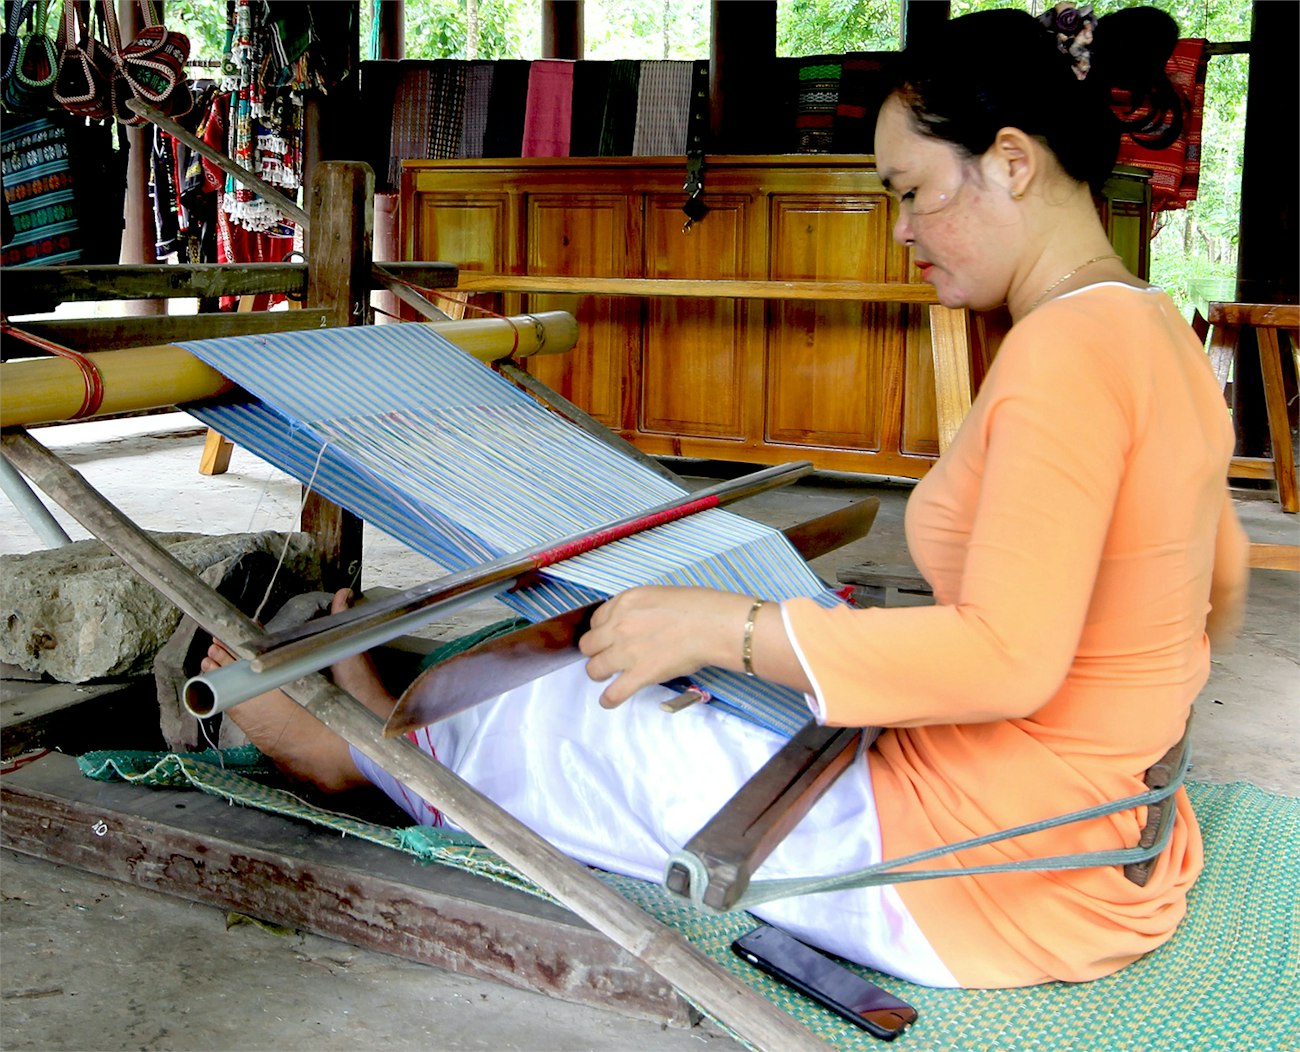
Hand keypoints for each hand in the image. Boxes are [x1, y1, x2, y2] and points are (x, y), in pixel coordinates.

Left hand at [578, 585, 754, 707]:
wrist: (712, 625)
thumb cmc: (697, 607)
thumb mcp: (658, 595)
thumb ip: (638, 609)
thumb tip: (636, 623)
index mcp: (624, 602)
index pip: (596, 620)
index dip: (602, 631)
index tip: (609, 638)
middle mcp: (619, 625)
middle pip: (589, 645)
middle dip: (596, 652)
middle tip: (608, 656)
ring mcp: (626, 651)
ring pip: (594, 669)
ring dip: (599, 674)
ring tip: (608, 678)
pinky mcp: (639, 674)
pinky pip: (613, 692)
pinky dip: (609, 699)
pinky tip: (609, 700)